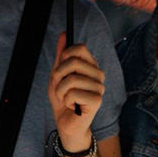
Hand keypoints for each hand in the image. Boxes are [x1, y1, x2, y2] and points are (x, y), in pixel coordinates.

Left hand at [48, 32, 105, 150]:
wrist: (66, 123)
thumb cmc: (63, 99)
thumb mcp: (57, 75)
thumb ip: (61, 56)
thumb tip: (64, 33)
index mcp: (91, 65)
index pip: (79, 48)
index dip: (64, 57)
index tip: (60, 70)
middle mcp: (98, 74)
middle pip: (73, 61)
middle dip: (58, 76)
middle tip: (60, 87)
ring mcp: (100, 87)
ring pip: (71, 79)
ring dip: (60, 91)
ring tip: (65, 98)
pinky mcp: (97, 100)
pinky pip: (73, 93)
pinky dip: (66, 101)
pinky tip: (72, 106)